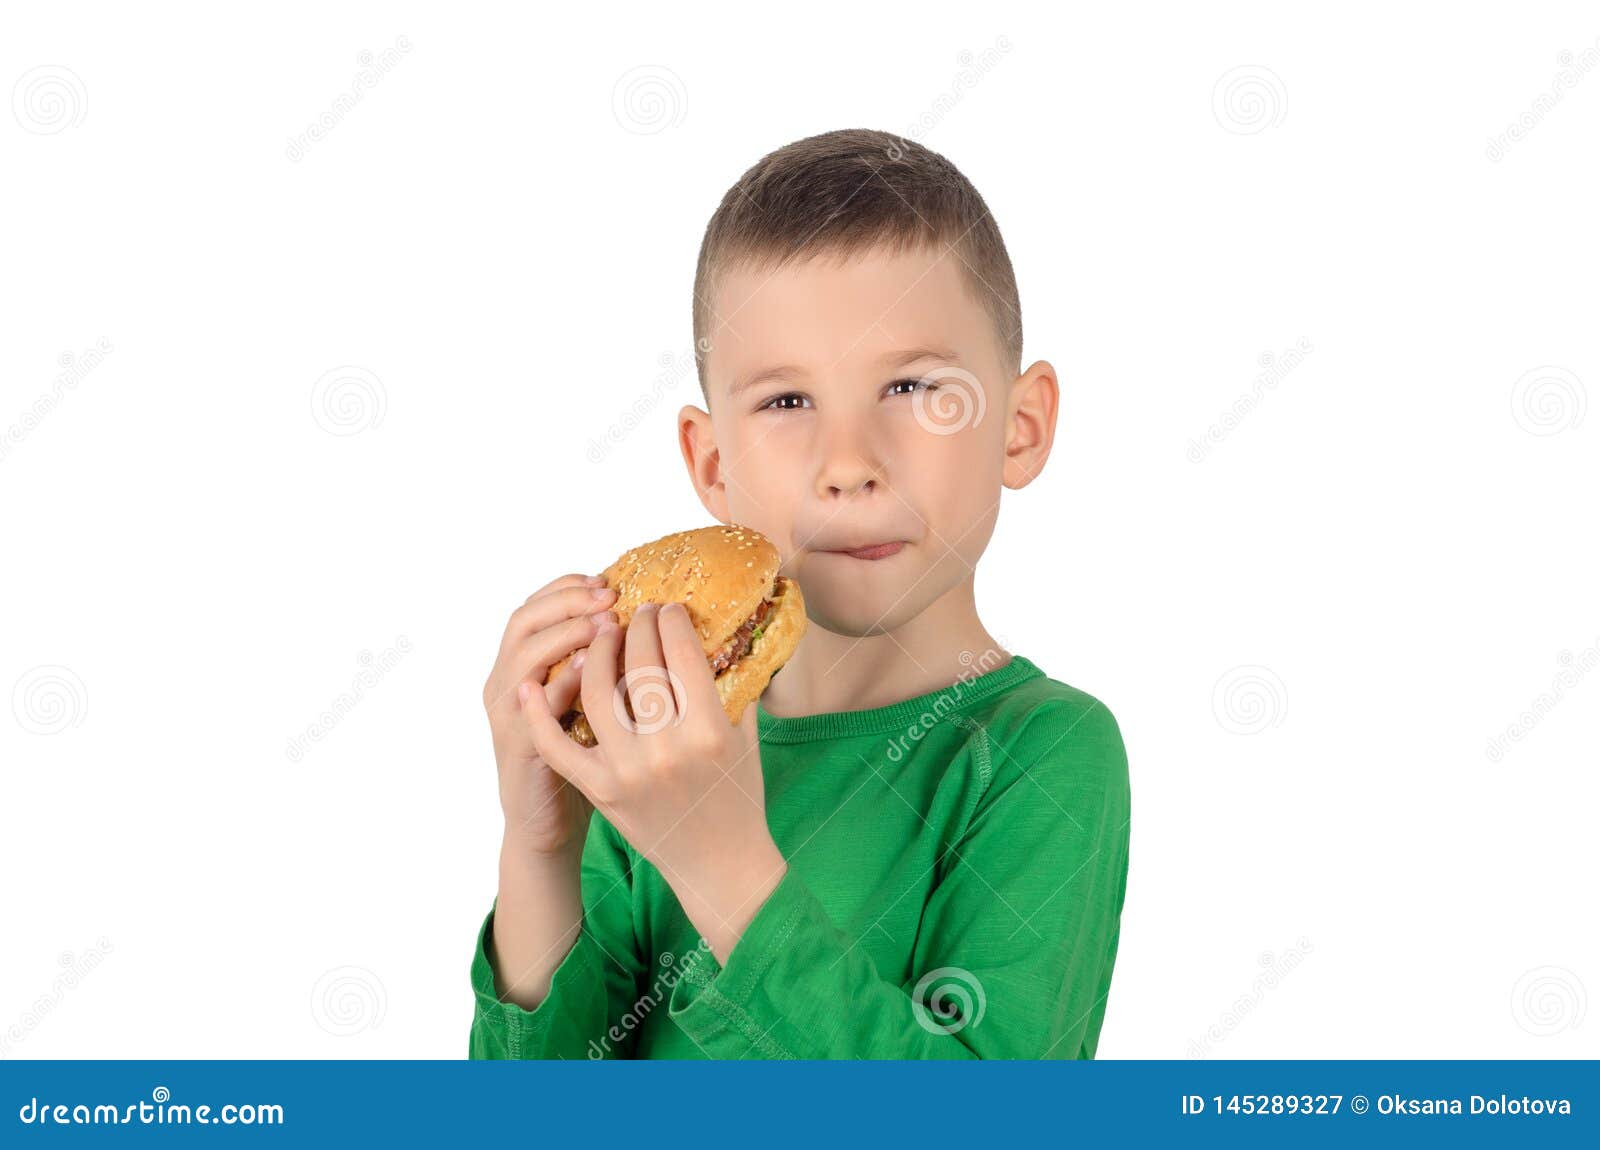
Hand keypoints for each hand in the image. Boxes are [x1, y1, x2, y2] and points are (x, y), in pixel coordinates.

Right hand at [482, 572, 616, 855]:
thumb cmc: (582, 760)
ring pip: (525, 658)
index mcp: (523, 665)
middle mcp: (506, 683)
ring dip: (565, 635)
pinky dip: (561, 686)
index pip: (536, 606)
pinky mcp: (521, 750)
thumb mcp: (590, 704)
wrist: (549, 825)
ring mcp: (508, 716)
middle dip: (570, 601)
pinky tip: (591, 672)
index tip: (608, 578)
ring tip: (606, 624)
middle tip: (611, 595)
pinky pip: (537, 711)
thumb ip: (608, 666)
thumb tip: (662, 623)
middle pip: (525, 620)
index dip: (568, 587)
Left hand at [520, 601, 786, 959]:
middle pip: (640, 664)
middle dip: (636, 627)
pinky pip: (558, 746)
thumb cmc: (738, 797)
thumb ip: (733, 687)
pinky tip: (532, 684)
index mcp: (709, 732)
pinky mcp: (600, 790)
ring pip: (597, 691)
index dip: (670, 620)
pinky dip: (539, 714)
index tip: (666, 608)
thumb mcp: (744, 739)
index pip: (681, 653)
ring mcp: (627, 772)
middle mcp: (667, 750)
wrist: (720, 866)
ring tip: (601, 637)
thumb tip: (722, 632)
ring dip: (594, 653)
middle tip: (635, 613)